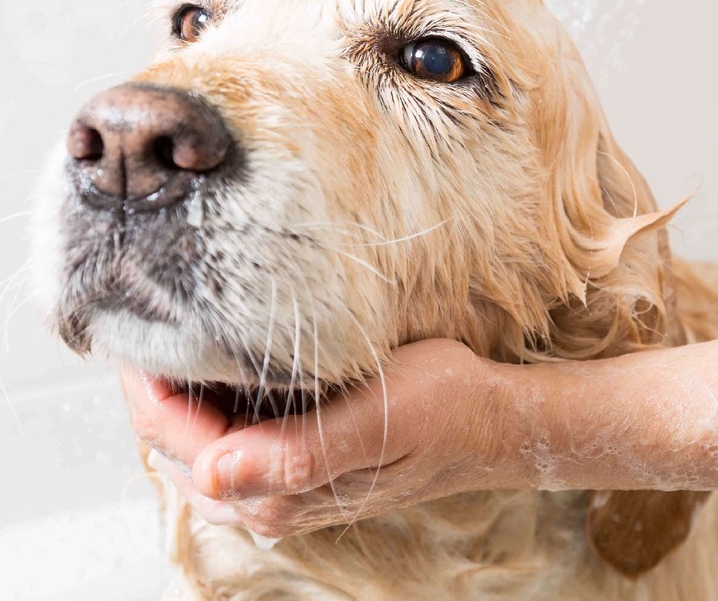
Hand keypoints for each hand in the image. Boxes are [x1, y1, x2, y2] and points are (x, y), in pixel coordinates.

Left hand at [122, 339, 523, 537]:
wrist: (491, 423)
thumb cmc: (444, 408)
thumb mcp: (379, 417)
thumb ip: (297, 454)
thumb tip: (214, 474)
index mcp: (277, 490)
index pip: (169, 433)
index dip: (142, 374)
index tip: (132, 313)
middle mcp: (268, 501)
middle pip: (169, 440)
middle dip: (151, 380)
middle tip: (145, 309)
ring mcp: (280, 489)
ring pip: (192, 442)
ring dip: (177, 392)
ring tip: (174, 329)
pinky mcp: (295, 472)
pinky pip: (224, 441)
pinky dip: (208, 403)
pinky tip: (221, 364)